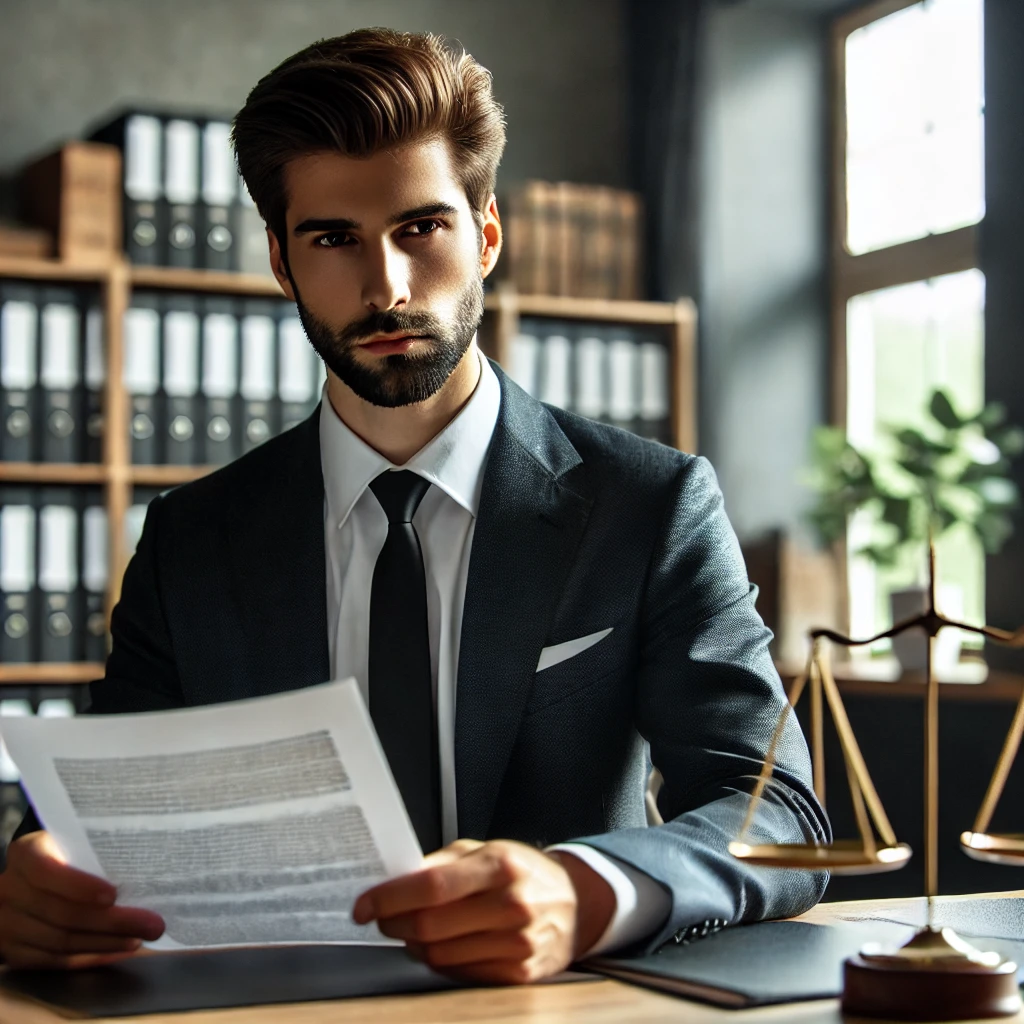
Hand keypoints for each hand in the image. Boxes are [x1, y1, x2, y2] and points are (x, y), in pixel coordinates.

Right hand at [0, 831, 164, 967]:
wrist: (24, 880)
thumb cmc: (62, 854)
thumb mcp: (70, 843)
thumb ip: (93, 852)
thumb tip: (146, 866)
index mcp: (25, 855)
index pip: (48, 872)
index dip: (80, 886)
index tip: (114, 895)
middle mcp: (9, 891)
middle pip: (62, 914)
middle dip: (112, 922)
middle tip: (152, 925)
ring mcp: (6, 926)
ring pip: (60, 943)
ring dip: (105, 944)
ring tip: (139, 939)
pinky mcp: (12, 953)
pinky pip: (53, 962)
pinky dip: (88, 959)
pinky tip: (115, 952)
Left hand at [352, 839, 614, 983]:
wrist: (576, 903)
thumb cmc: (523, 871)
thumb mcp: (486, 849)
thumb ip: (442, 863)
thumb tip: (395, 878)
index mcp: (500, 865)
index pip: (431, 886)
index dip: (390, 897)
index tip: (364, 903)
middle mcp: (511, 905)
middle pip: (430, 926)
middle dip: (393, 923)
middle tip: (380, 916)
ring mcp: (517, 944)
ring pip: (440, 955)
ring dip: (413, 945)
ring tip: (410, 929)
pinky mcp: (518, 973)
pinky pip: (460, 974)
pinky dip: (439, 961)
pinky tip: (439, 945)